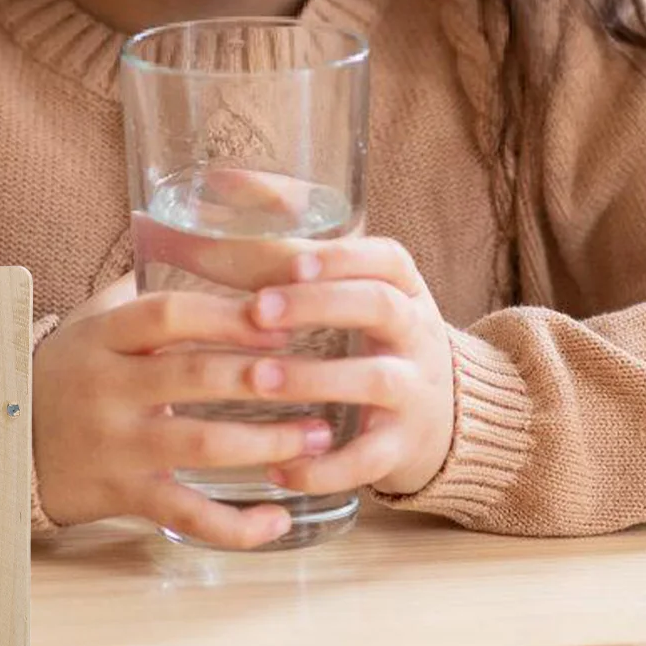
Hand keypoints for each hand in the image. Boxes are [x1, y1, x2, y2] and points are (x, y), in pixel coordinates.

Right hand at [31, 269, 342, 548]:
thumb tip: (219, 235)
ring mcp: (116, 446)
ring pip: (198, 446)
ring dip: (265, 443)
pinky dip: (237, 525)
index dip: (225, 315)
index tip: (279, 317)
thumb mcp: (96, 320)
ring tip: (317, 437)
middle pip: (191, 377)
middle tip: (318, 375)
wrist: (5, 442)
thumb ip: (149, 285)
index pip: (167, 315)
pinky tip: (280, 519)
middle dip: (259, 377)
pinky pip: (187, 516)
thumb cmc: (71, 371)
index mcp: (104, 336)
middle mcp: (107, 388)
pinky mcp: (124, 497)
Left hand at [132, 183, 456, 500]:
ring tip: (257, 379)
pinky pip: (372, 458)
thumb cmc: (362, 333)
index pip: (384, 257)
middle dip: (321, 305)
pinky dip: (326, 466)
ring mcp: (414, 390)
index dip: (342, 256)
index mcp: (397, 285)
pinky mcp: (403, 447)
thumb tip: (208, 178)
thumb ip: (281, 236)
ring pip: (377, 380)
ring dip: (316, 379)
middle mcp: (414, 331)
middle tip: (258, 309)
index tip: (293, 258)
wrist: (437, 415)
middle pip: (381, 306)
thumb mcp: (342, 283)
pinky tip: (278, 468)